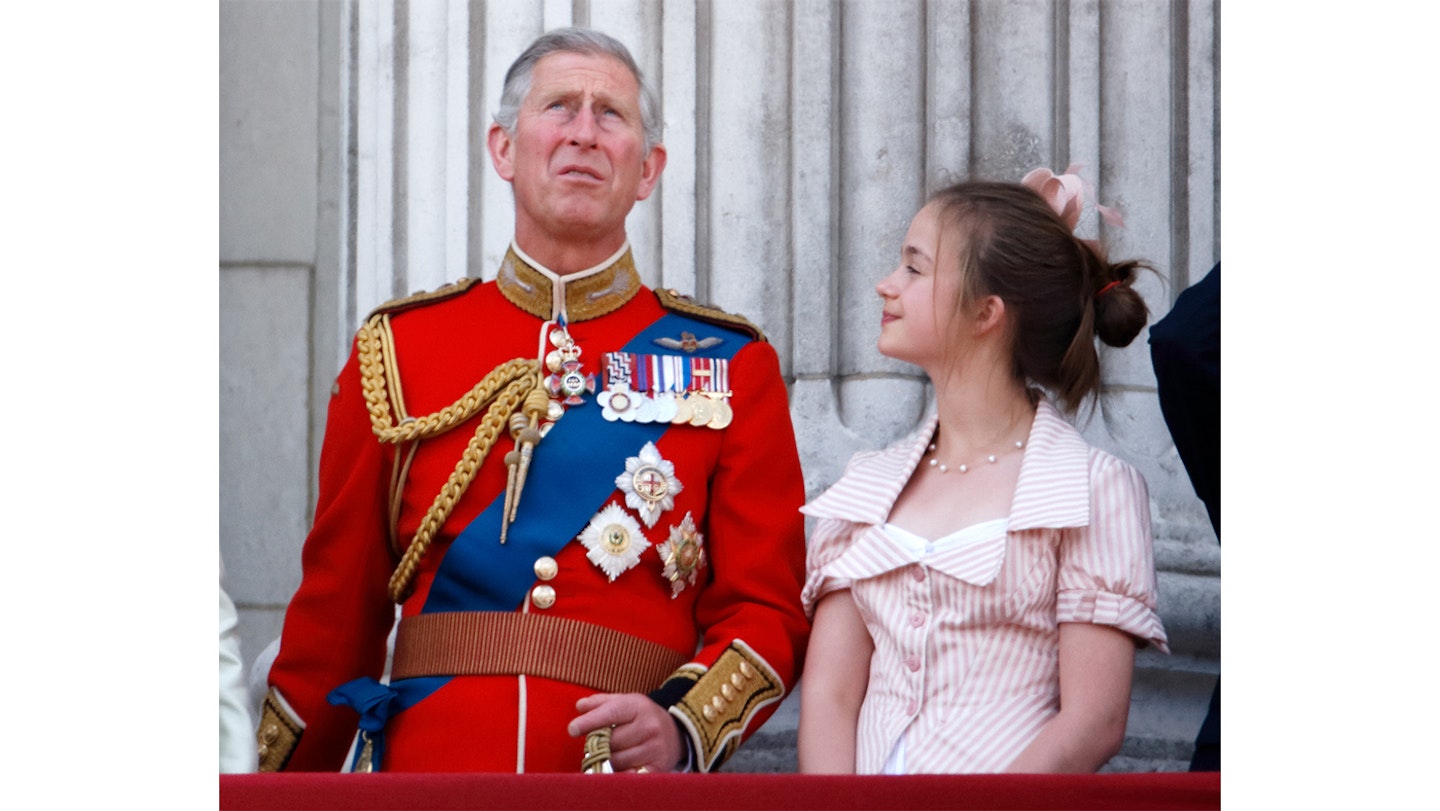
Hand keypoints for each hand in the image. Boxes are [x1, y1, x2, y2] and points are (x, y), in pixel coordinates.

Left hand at [568, 693, 682, 772]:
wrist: (676, 732)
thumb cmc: (642, 716)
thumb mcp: (625, 702)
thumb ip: (600, 703)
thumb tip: (579, 707)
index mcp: (638, 706)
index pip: (610, 714)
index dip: (589, 722)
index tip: (572, 729)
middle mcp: (649, 726)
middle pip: (610, 742)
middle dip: (598, 744)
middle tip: (597, 743)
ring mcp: (655, 748)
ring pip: (617, 760)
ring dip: (608, 759)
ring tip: (612, 752)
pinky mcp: (657, 767)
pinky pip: (629, 775)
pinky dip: (620, 773)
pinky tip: (620, 766)